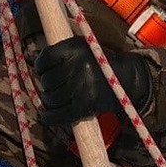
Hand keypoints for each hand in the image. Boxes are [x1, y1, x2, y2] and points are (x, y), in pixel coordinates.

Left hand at [34, 36, 153, 126]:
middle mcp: (78, 65)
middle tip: (55, 87)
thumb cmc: (101, 64)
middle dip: (48, 86)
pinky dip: (49, 117)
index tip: (44, 71)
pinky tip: (46, 116)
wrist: (129, 78)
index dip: (41, 67)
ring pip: (51, 98)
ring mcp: (82, 86)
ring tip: (56, 99)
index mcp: (76, 48)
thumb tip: (36, 65)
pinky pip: (59, 115)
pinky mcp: (86, 104)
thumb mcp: (84, 49)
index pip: (46, 58)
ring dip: (49, 101)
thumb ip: (63, 54)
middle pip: (47, 80)